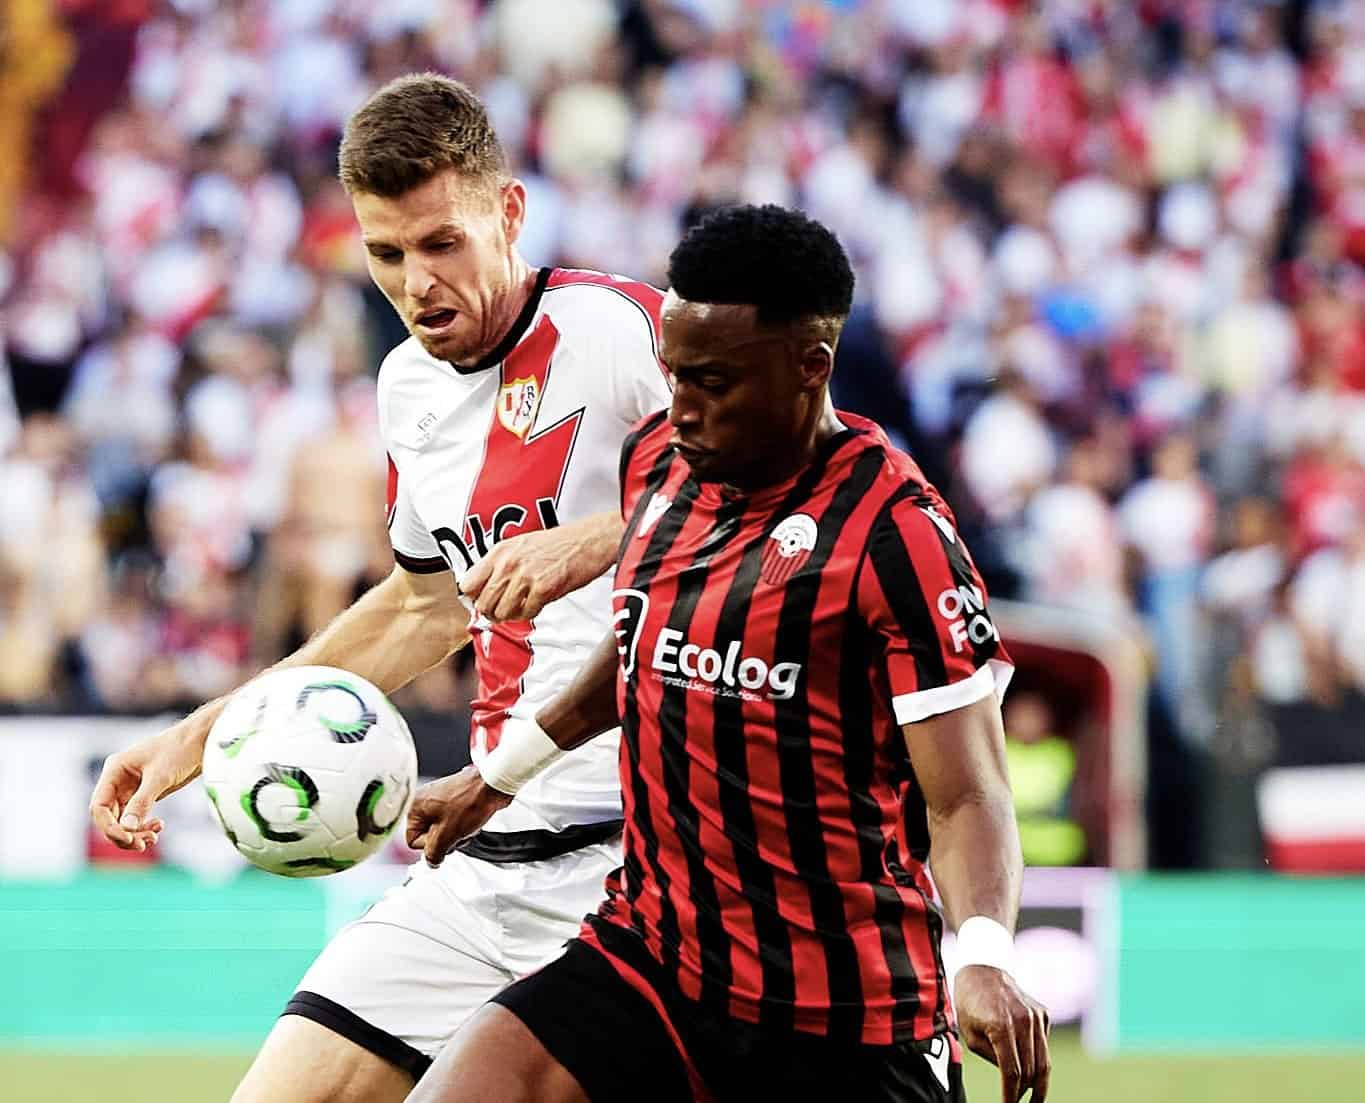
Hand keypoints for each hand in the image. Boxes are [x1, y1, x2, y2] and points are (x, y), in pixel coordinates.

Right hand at [89, 718, 212, 849]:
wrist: (201, 739)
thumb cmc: (180, 750)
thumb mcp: (160, 776)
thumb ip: (142, 801)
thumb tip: (127, 828)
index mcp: (115, 770)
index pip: (99, 806)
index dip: (108, 826)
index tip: (127, 838)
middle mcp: (118, 780)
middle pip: (109, 817)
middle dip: (123, 833)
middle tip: (144, 843)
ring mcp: (130, 788)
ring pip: (122, 820)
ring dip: (134, 833)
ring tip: (154, 837)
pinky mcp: (144, 794)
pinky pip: (135, 817)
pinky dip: (143, 826)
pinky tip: (158, 826)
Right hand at [406, 765, 512, 865]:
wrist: (492, 785)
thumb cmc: (470, 801)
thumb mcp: (446, 836)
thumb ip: (433, 854)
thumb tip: (431, 861)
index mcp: (415, 807)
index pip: (413, 842)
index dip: (432, 845)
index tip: (445, 837)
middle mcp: (424, 802)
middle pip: (430, 837)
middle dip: (447, 839)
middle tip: (458, 830)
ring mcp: (440, 801)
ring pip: (444, 832)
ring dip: (457, 833)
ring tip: (467, 823)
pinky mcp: (454, 801)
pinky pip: (454, 823)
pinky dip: (464, 825)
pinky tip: (472, 818)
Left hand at [460, 514, 620, 622]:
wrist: (588, 540)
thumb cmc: (559, 544)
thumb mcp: (520, 546)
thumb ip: (500, 566)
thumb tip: (484, 591)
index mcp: (500, 552)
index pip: (467, 585)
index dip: (475, 597)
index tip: (484, 600)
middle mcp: (508, 563)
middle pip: (483, 604)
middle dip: (493, 613)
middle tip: (505, 611)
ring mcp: (525, 577)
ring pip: (502, 613)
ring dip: (512, 615)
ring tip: (524, 606)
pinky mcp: (543, 589)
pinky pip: (526, 614)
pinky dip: (531, 613)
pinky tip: (539, 603)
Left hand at [954, 965, 1049, 1102]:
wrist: (981, 970)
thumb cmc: (969, 1004)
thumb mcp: (971, 1034)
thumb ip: (992, 1058)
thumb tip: (1012, 1080)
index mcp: (1001, 1026)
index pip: (1012, 1073)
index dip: (1011, 1096)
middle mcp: (1023, 1021)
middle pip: (1031, 1071)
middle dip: (1026, 1093)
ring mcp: (1036, 1016)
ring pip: (1044, 1061)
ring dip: (1038, 1084)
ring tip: (1031, 1098)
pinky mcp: (1043, 1014)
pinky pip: (1043, 1045)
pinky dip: (1037, 1059)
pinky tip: (1027, 1064)